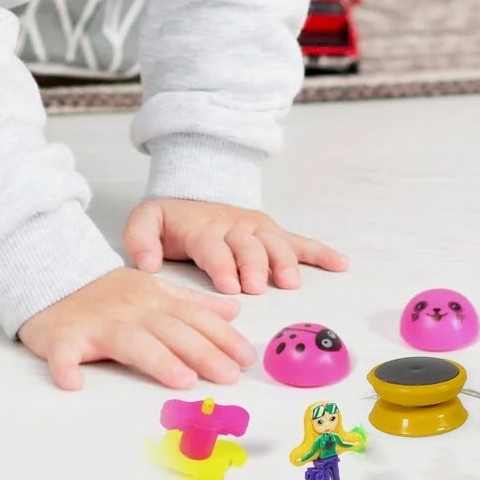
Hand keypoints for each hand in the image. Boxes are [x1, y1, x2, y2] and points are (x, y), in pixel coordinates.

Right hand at [17, 267, 255, 390]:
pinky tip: (73, 383)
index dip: (222, 337)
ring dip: (156, 360)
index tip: (246, 357)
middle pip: (170, 331)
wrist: (53, 277)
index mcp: (153, 299)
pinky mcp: (62, 338)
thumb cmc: (107, 293)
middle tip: (228, 375)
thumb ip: (193, 302)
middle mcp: (130, 310)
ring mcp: (96, 324)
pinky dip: (65, 367)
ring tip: (181, 379)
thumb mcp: (154, 289)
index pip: (193, 317)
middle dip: (202, 352)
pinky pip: (63, 354)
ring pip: (129, 341)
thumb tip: (234, 310)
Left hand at [122, 198, 348, 295]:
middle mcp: (232, 226)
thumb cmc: (171, 221)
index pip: (212, 247)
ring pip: (274, 242)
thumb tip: (146, 264)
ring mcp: (255, 228)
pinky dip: (320, 252)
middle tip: (258, 287)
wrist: (194, 192)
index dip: (222, 266)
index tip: (230, 287)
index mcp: (202, 228)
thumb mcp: (145, 221)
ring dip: (284, 261)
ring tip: (291, 282)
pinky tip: (340, 264)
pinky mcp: (271, 232)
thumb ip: (140, 239)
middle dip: (254, 266)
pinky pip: (299, 241)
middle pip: (248, 246)